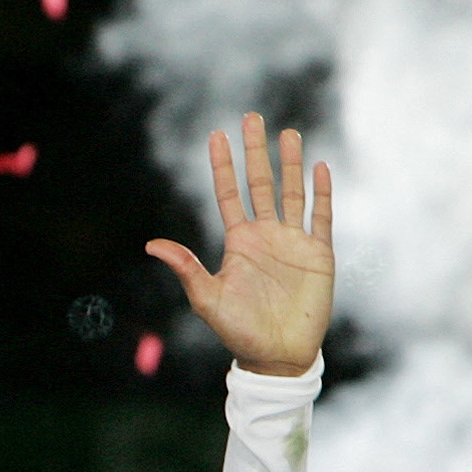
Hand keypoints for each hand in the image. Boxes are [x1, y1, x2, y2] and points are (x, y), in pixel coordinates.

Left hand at [145, 113, 331, 378]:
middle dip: (256, 151)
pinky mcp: (319, 254)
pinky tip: (318, 168)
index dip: (223, 164)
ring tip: (288, 132)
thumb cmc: (238, 330)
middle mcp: (265, 235)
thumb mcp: (206, 297)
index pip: (229, 193)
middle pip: (260, 183)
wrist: (276, 355)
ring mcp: (293, 242)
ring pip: (292, 193)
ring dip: (290, 163)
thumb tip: (150, 244)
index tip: (217, 133)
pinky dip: (321, 193)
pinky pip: (321, 217)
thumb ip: (185, 267)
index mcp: (238, 241)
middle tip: (252, 117)